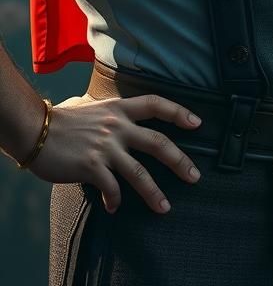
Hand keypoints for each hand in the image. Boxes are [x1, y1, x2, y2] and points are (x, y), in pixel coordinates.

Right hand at [28, 94, 201, 213]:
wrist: (34, 130)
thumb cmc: (62, 120)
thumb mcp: (93, 107)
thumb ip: (112, 114)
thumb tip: (123, 120)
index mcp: (120, 109)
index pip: (156, 104)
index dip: (178, 112)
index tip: (197, 123)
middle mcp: (117, 127)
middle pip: (158, 142)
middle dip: (179, 161)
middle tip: (194, 176)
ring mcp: (105, 147)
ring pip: (139, 172)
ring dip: (153, 192)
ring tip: (165, 207)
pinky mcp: (90, 166)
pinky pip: (111, 187)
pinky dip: (115, 199)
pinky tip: (115, 207)